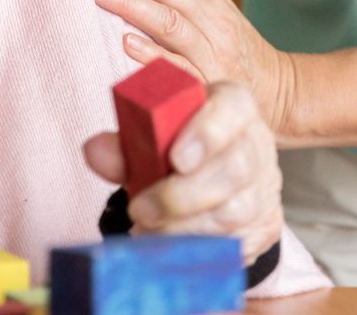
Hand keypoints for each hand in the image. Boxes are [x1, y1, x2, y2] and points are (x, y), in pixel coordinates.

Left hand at [81, 0, 296, 138]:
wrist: (278, 91)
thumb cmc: (232, 48)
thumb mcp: (211, 9)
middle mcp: (211, 17)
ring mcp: (211, 51)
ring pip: (168, 20)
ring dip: (129, 2)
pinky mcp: (208, 84)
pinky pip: (179, 69)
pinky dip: (153, 54)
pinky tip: (126, 43)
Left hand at [83, 82, 283, 262]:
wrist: (216, 185)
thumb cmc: (178, 151)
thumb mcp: (153, 139)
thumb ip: (125, 143)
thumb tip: (95, 151)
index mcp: (230, 108)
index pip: (234, 107)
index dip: (208, 131)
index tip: (176, 159)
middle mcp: (254, 147)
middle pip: (233, 168)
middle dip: (181, 195)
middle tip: (140, 210)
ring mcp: (261, 191)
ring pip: (233, 212)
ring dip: (182, 227)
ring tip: (144, 230)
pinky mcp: (260, 229)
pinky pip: (233, 244)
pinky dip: (194, 249)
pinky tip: (167, 248)